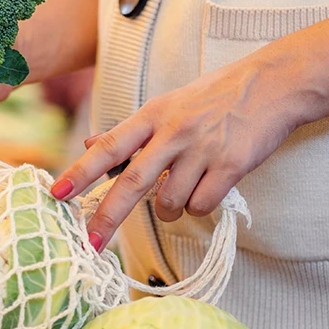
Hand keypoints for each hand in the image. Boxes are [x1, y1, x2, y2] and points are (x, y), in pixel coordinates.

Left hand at [49, 55, 305, 250]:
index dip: (80, 172)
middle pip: (132, 182)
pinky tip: (210, 188)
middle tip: (90, 243)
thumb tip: (89, 144)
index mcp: (152, 115)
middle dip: (107, 217)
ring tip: (185, 191)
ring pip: (171, 202)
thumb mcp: (167, 104)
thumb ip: (131, 130)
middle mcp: (173, 132)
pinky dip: (201, 206)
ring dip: (172, 210)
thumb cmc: (215, 97)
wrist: (272, 85)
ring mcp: (202, 150)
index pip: (108, 147)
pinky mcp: (231, 166)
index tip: (56, 194)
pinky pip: (202, 205)